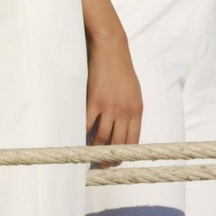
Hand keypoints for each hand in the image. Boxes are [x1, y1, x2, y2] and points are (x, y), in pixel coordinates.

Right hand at [86, 25, 142, 159]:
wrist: (112, 49)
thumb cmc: (121, 70)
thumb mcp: (133, 92)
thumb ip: (130, 110)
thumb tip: (123, 127)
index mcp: (137, 111)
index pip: (132, 142)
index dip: (123, 155)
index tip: (114, 163)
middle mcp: (125, 112)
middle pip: (118, 144)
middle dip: (109, 158)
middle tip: (100, 166)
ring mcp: (110, 107)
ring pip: (102, 137)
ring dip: (95, 150)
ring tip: (88, 156)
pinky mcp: (94, 100)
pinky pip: (88, 124)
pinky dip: (82, 134)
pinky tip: (77, 140)